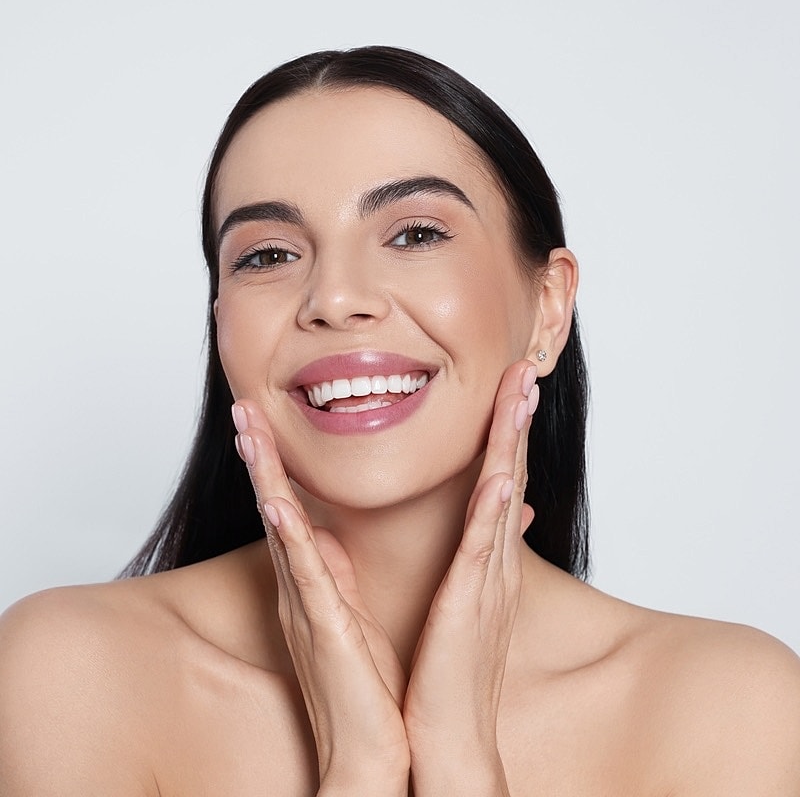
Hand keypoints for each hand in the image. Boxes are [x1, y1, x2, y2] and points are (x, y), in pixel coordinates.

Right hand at [231, 402, 409, 794]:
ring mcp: (307, 606)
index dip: (275, 467)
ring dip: (264, 479)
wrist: (370, 751)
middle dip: (259, 458)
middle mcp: (301, 589)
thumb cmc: (367, 684)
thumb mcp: (354, 613)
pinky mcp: (322, 629)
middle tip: (243, 408)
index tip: (264, 423)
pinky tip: (278, 506)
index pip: (290, 512)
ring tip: (248, 431)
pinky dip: (290, 540)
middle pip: (275, 508)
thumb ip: (341, 575)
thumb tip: (336, 538)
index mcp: (315, 583)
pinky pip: (305, 577)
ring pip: (280, 530)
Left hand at [402, 359, 537, 795]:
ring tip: (521, 392)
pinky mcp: (472, 604)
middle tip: (524, 371)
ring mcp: (487, 580)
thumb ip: (459, 566)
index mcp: (483, 562)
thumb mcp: (455, 608)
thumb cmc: (446, 674)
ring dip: (512, 442)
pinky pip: (485, 546)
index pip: (497, 485)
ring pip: (503, 496)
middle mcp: (493, 563)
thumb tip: (459, 538)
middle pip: (509, 476)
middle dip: (515, 422)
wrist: (448, 739)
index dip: (504, 437)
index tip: (505, 393)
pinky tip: (503, 470)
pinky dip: (496, 506)